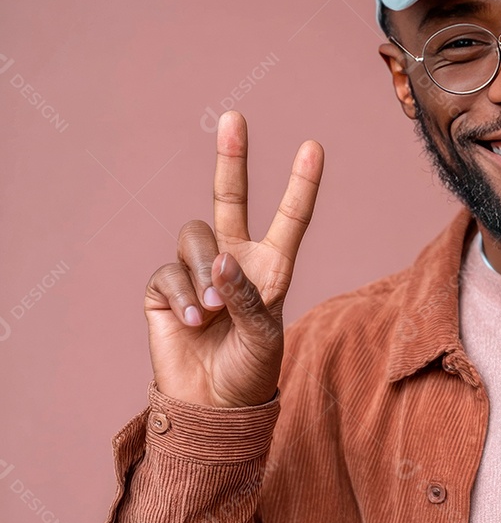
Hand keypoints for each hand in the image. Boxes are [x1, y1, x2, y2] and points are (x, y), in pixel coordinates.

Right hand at [144, 111, 323, 406]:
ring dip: (203, 271)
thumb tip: (219, 259)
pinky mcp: (165, 287)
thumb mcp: (264, 335)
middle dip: (232, 157)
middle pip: (230, 197)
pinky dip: (181, 295)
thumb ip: (248, 296)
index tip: (313, 146)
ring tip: (210, 311)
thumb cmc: (250, 370)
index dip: (301, 184)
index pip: (290, 218)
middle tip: (234, 117)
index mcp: (271, 267)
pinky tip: (191, 320)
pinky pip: (168, 272)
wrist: (211, 405)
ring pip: (194, 236)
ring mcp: (197, 270)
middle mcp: (234, 259)